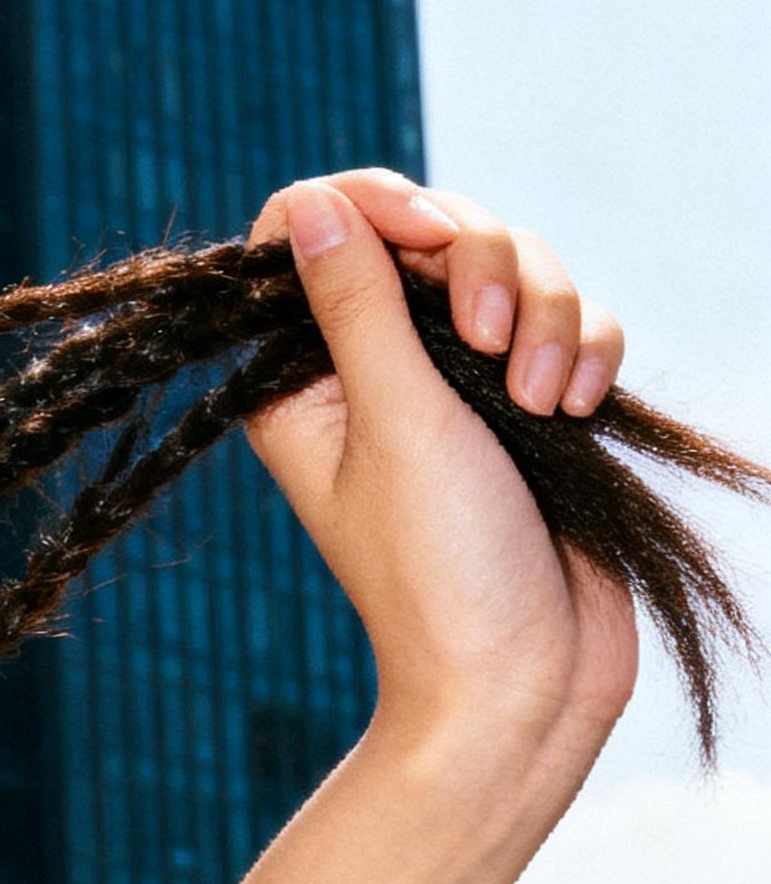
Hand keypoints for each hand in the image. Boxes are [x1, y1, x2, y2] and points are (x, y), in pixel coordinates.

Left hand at [241, 167, 637, 796]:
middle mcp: (372, 365)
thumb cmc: (440, 568)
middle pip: (430, 226)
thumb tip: (309, 204)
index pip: (311, 224)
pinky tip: (576, 411)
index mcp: (300, 372)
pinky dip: (583, 348)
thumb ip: (356, 304)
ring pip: (513, 265)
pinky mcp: (529, 399)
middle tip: (487, 339)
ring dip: (546, 314)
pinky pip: (567, 318)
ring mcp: (457, 379)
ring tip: (542, 402)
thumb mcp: (394, 420)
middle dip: (480, 263)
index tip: (424, 236)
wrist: (526, 679)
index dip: (373, 206)